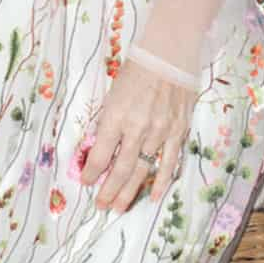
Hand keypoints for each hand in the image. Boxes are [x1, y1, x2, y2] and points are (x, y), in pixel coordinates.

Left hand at [82, 71, 189, 212]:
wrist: (169, 54)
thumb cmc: (136, 70)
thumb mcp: (112, 94)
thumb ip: (108, 122)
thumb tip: (100, 148)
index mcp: (116, 116)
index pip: (100, 155)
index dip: (91, 173)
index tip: (86, 183)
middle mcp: (137, 128)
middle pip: (120, 169)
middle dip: (108, 190)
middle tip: (101, 206)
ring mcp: (160, 132)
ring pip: (142, 170)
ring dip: (129, 191)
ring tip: (118, 208)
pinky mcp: (177, 132)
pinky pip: (168, 163)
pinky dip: (160, 182)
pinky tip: (152, 196)